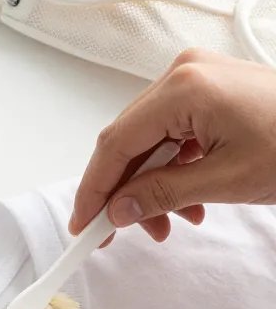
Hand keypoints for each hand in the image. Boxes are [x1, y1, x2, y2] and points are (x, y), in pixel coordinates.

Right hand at [69, 49, 275, 240]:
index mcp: (183, 88)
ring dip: (151, 185)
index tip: (82, 224)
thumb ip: (163, 194)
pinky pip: (173, 132)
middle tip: (120, 233)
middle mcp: (182, 74)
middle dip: (125, 192)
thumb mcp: (226, 180)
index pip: (117, 144)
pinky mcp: (208, 90)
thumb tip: (118, 209)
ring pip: (150, 140)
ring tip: (172, 222)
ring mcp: (196, 78)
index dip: (95, 189)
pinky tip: (190, 199)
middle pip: (129, 141)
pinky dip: (173, 169)